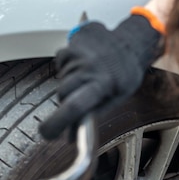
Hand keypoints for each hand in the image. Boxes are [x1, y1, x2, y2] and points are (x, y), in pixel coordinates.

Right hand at [39, 14, 163, 140]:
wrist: (131, 42)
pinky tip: (84, 65)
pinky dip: (68, 68)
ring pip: (61, 78)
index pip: (75, 106)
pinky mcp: (71, 42)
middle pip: (62, 93)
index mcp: (103, 83)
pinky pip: (61, 63)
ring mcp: (79, 52)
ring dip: (70, 84)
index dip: (58, 123)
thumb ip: (92, 116)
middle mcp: (89, 66)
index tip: (47, 134)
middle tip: (80, 100)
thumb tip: (70, 137)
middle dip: (66, 102)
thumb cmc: (125, 74)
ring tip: (89, 77)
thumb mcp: (116, 98)